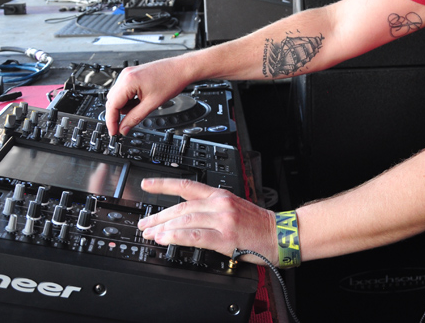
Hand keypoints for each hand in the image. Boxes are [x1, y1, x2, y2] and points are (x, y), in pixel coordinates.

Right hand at [105, 59, 189, 135]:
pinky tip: (139, 103)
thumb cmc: (171, 81)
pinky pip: (124, 90)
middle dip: (116, 115)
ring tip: (139, 110)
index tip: (114, 132)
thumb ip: (135, 118)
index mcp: (128, 81)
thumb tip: (124, 128)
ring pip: (118, 96)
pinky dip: (128, 99)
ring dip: (123, 107)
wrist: (182, 69)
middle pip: (112, 100)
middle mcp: (125, 75)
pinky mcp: (133, 74)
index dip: (111, 121)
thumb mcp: (152, 104)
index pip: (112, 105)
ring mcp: (128, 73)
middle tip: (123, 127)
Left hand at [137, 178, 277, 264]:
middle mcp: (220, 203)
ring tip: (150, 234)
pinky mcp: (225, 236)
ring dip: (164, 227)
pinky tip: (166, 239)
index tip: (147, 184)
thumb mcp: (234, 208)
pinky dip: (177, 237)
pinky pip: (195, 235)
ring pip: (185, 219)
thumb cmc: (259, 225)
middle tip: (144, 223)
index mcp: (220, 195)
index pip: (187, 185)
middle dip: (158, 215)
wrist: (280, 234)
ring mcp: (223, 219)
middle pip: (181, 206)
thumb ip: (212, 209)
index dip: (164, 184)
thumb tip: (187, 218)